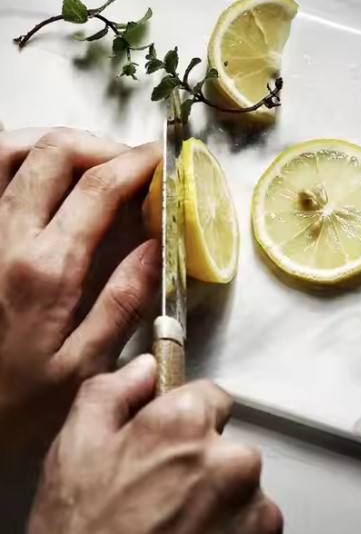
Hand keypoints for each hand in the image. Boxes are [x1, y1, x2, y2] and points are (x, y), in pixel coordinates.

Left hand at [0, 127, 160, 461]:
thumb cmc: (14, 400)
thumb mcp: (82, 366)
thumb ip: (123, 301)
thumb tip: (158, 246)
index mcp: (45, 268)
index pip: (98, 188)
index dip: (137, 163)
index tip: (163, 159)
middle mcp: (5, 235)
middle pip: (55, 152)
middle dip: (103, 145)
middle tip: (132, 166)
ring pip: (10, 147)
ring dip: (59, 143)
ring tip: (91, 163)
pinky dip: (15, 155)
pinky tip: (40, 171)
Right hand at [28, 356, 282, 533]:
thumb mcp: (75, 450)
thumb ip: (112, 392)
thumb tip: (145, 368)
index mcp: (186, 423)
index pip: (212, 396)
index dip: (187, 420)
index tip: (171, 443)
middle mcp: (229, 458)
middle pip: (227, 444)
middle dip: (202, 462)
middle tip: (163, 495)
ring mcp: (252, 503)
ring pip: (242, 485)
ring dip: (218, 500)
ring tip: (175, 525)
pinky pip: (254, 520)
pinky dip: (233, 529)